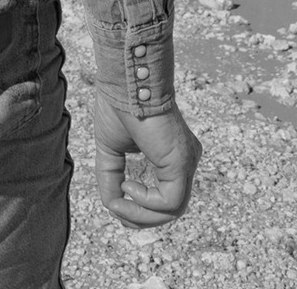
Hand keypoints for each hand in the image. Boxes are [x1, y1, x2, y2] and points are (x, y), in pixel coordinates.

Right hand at [94, 88, 200, 226]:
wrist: (125, 80)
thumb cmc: (118, 105)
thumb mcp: (110, 149)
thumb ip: (111, 177)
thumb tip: (111, 207)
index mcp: (171, 156)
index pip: (165, 196)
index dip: (140, 208)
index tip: (116, 205)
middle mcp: (184, 161)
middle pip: (171, 208)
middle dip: (141, 217)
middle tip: (117, 211)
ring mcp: (186, 162)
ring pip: (172, 210)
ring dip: (141, 214)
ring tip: (118, 203)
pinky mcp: (181, 163)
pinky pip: (169, 201)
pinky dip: (146, 202)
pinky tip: (128, 185)